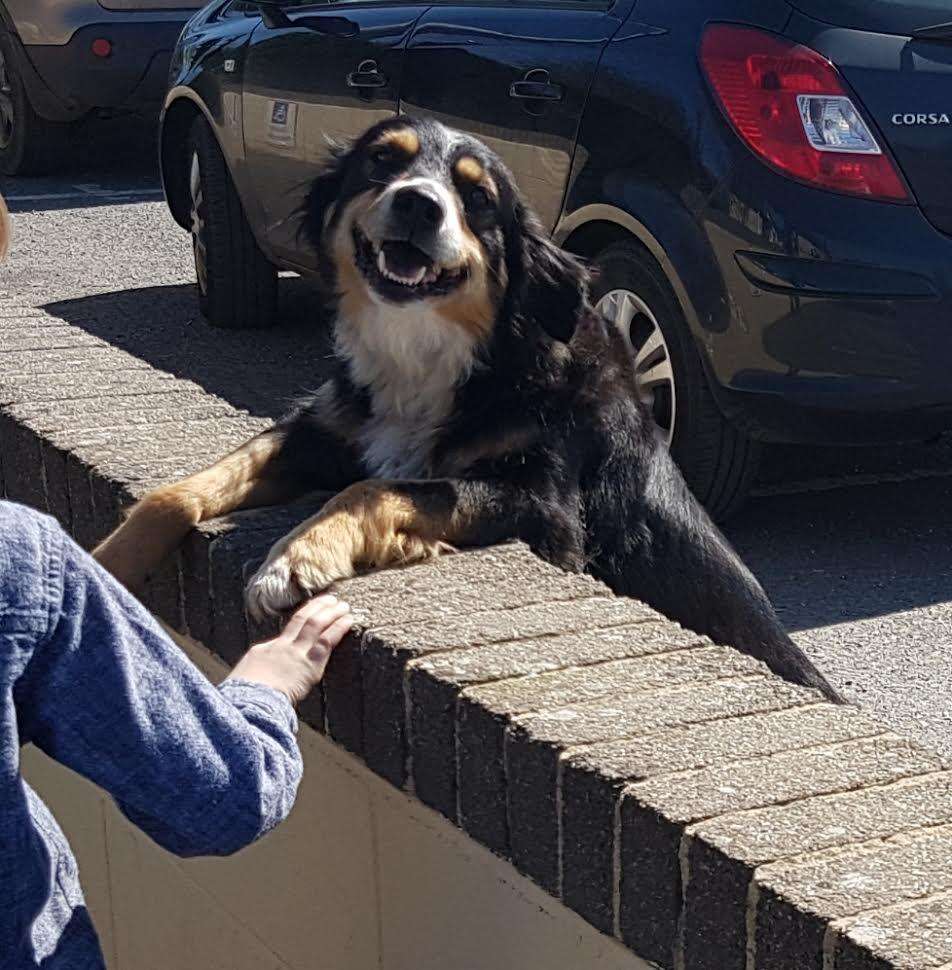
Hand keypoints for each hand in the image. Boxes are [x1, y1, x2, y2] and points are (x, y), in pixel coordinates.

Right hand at [226, 595, 353, 704]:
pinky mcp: (310, 665)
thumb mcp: (245, 681)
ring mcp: (296, 653)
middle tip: (330, 599)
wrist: (249, 701)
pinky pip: (327, 641)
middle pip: (301, 620)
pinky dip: (338, 628)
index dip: (300, 621)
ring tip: (343, 605)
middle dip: (317, 607)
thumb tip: (256, 681)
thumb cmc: (243, 699)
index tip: (310, 613)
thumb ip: (256, 677)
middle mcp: (281, 647)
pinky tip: (348, 620)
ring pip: (316, 624)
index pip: (285, 633)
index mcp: (263, 651)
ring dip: (331, 612)